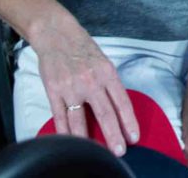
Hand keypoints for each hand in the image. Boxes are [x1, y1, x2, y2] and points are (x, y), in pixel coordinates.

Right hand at [34, 24, 138, 154]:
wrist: (57, 35)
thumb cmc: (83, 48)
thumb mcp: (104, 62)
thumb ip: (109, 84)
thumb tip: (117, 107)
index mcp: (107, 73)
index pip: (122, 102)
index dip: (129, 121)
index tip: (134, 136)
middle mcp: (91, 81)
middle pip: (105, 113)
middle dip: (113, 134)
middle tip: (119, 151)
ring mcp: (71, 87)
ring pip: (80, 119)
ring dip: (87, 138)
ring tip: (95, 152)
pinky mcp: (53, 91)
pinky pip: (60, 115)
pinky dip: (64, 130)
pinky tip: (69, 141)